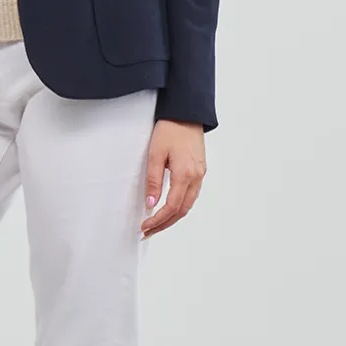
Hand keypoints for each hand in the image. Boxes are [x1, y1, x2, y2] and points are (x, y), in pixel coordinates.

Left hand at [140, 119, 205, 238]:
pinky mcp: (200, 171)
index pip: (171, 207)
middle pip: (181, 211)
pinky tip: (169, 209)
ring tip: (156, 224)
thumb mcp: (155, 154)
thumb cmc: (170, 130)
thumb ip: (153, 181)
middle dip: (164, 224)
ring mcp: (200, 175)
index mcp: (185, 174)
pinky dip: (180, 207)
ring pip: (188, 205)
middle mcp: (196, 177)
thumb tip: (151, 204)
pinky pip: (191, 196)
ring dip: (172, 218)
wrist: (186, 114)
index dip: (158, 220)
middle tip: (147, 232)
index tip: (144, 226)